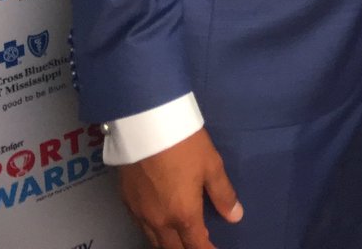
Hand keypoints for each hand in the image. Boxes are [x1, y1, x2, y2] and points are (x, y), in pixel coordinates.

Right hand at [118, 128, 242, 248]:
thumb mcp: (211, 165)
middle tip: (198, 243)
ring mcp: (140, 213)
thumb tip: (235, 217)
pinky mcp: (126, 201)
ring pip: (154, 240)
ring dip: (169, 243)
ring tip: (181, 237)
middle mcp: (159, 221)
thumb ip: (223, 193)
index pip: (196, 246)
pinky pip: (141, 226)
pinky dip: (153, 230)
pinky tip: (159, 220)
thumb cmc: (184, 144)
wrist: (146, 124)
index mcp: (183, 215)